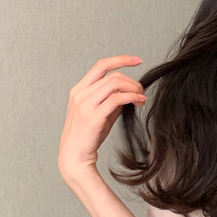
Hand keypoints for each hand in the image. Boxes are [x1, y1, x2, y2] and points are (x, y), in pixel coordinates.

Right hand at [58, 54, 146, 184]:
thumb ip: (111, 101)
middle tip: (142, 91)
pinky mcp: (93, 117)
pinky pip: (116, 99)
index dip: (120, 59)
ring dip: (133, 88)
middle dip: (131, 81)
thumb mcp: (99, 114)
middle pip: (112, 76)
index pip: (101, 65)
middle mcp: (80, 94)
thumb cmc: (87, 137)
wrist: (74, 157)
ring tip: (141, 98)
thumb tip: (129, 93)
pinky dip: (131, 97)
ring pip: (114, 84)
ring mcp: (86, 105)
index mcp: (79, 90)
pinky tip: (138, 102)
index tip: (137, 60)